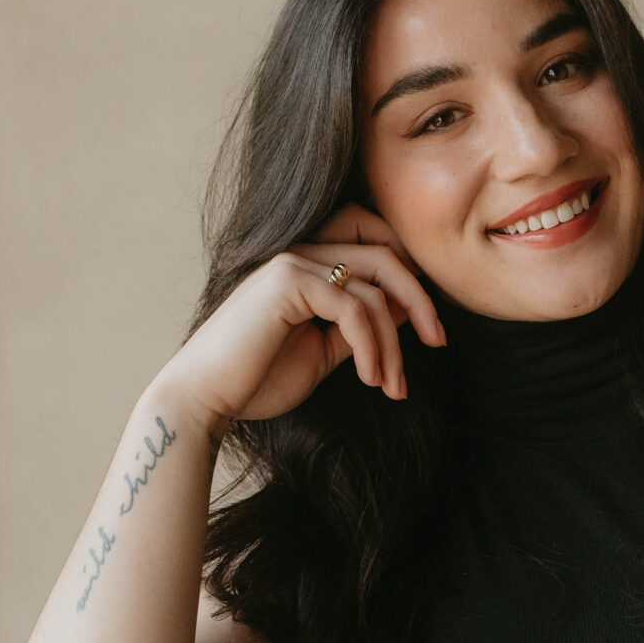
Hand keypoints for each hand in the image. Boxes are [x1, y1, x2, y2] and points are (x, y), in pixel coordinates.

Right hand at [166, 205, 444, 436]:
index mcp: (306, 263)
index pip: (373, 242)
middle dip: (421, 299)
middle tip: (439, 341)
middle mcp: (299, 252)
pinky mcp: (287, 282)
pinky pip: (356, 308)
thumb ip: (360, 327)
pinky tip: (370, 379)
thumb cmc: (256, 380)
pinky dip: (373, 347)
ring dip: (394, 344)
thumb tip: (406, 311)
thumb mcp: (324, 351)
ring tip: (391, 386)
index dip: (408, 276)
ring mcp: (291, 262)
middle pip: (386, 254)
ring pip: (376, 287)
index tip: (427, 325)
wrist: (204, 400)